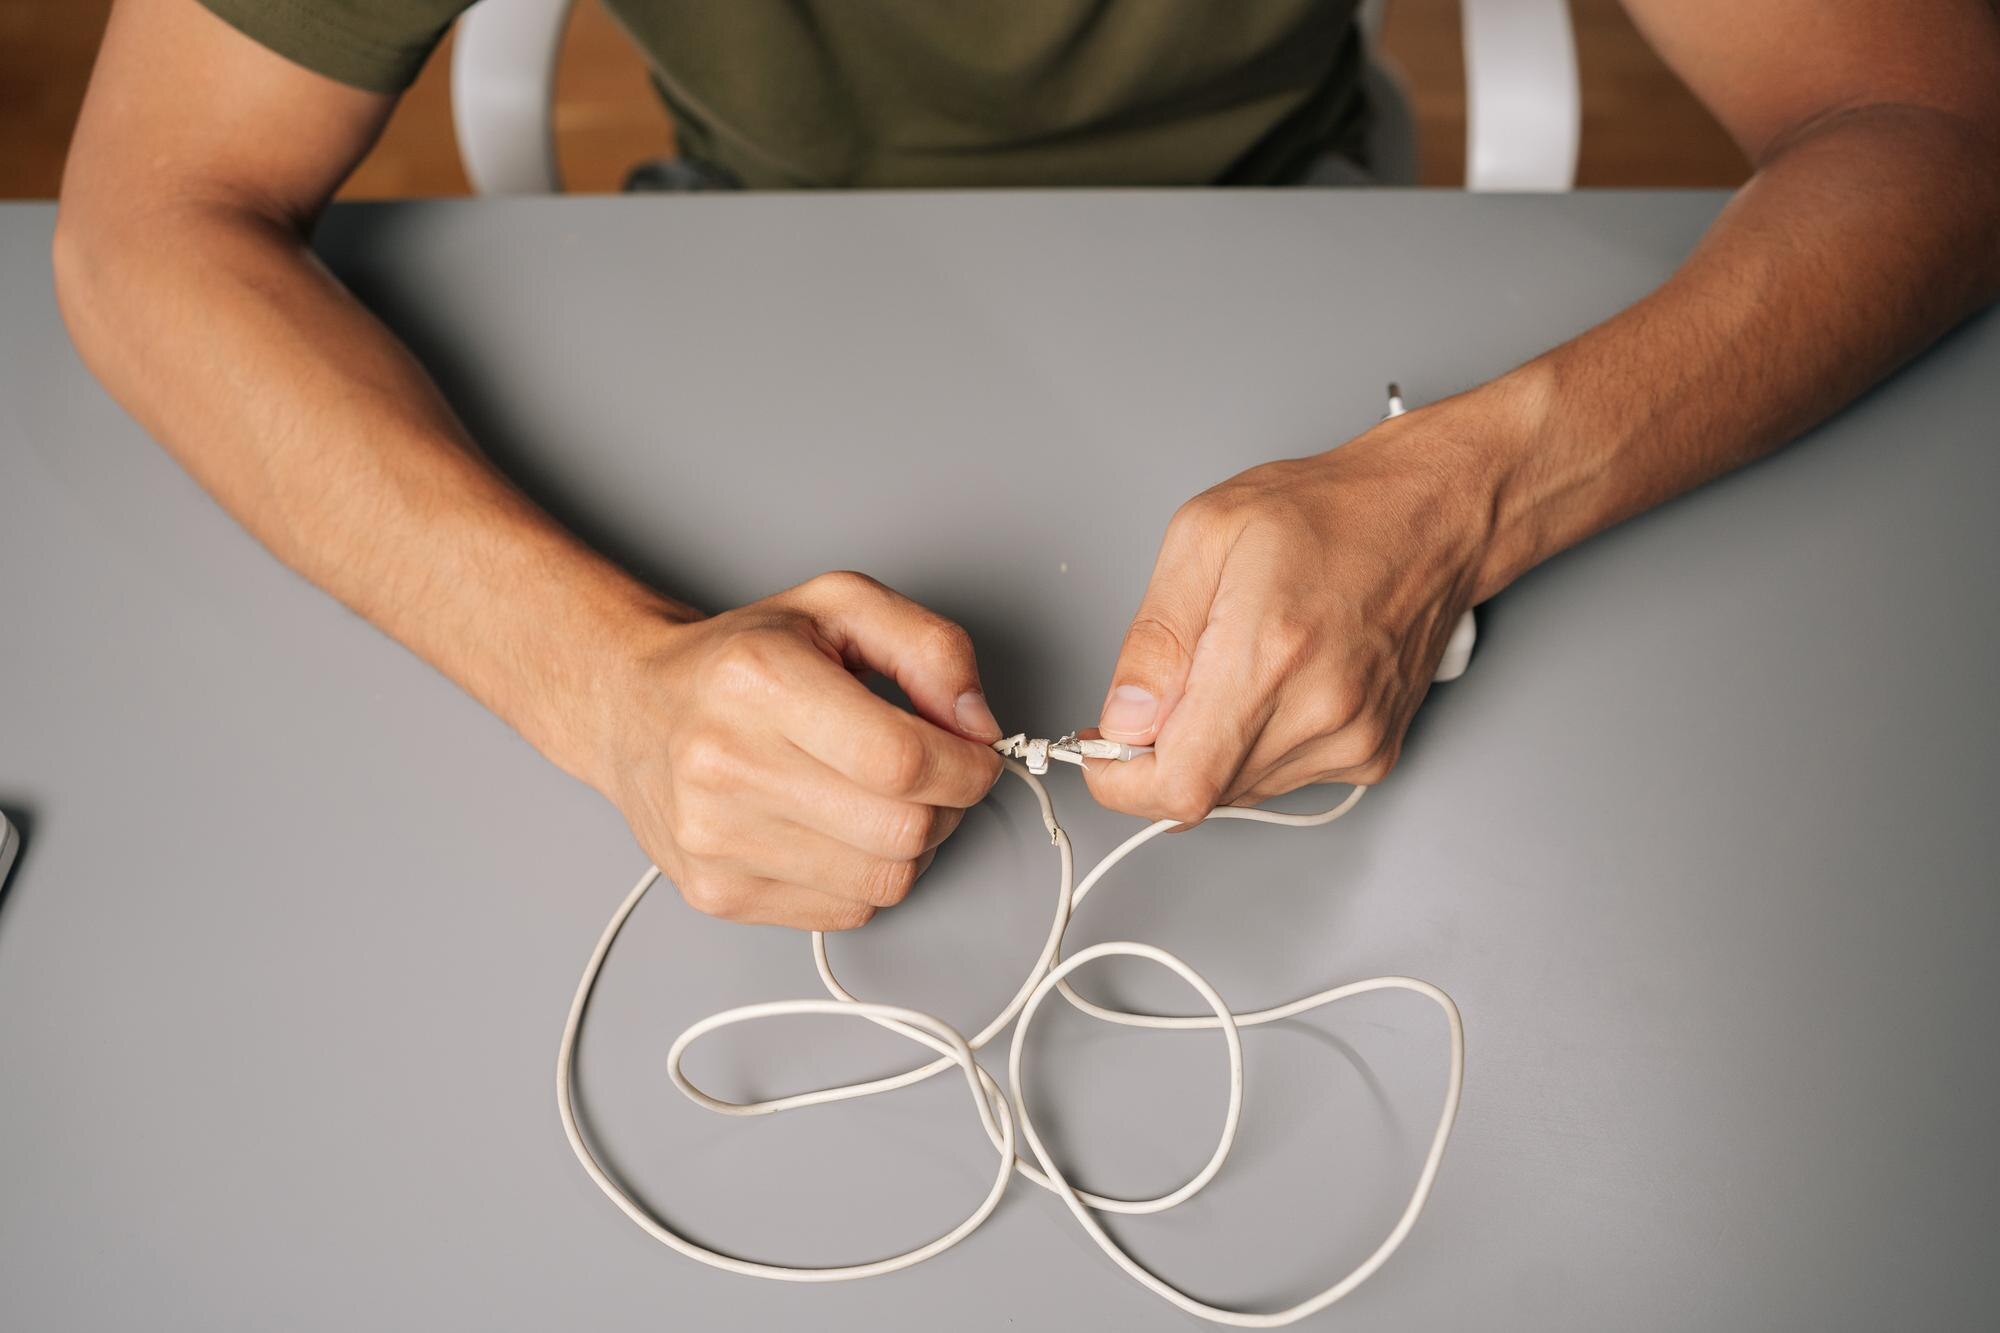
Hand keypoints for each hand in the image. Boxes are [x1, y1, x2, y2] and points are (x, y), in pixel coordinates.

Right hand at [594, 571, 1004, 930]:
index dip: (966, 768)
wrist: (633, 708)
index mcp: (758, 679)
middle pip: (901, 828)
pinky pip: (848, 912)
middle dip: (949, 806)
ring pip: (883, 880)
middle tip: (937, 777)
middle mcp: (725, 763)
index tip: (976, 757)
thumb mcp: (841, 606)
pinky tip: (842, 831)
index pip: (900, 760)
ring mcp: (714, 839)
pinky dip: (869, 876)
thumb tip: (978, 724)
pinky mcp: (716, 892)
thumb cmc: (741, 659)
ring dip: (914, 845)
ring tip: (887, 801)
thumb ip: (930, 647)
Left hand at [1082, 415, 1493, 823]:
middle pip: (1203, 793)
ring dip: (1213, 746)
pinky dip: (1257, 744)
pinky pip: (1282, 778)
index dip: (1124, 783)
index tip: (1104, 752)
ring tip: (1238, 665)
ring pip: (1239, 789)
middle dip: (1162, 751)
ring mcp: (1353, 740)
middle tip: (1170, 686)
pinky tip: (1277, 682)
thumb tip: (1125, 719)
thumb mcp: (1203, 535)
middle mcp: (1320, 711)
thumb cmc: (1326, 512)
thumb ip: (1154, 639)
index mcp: (1269, 654)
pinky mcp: (1372, 754)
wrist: (1429, 516)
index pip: (1180, 784)